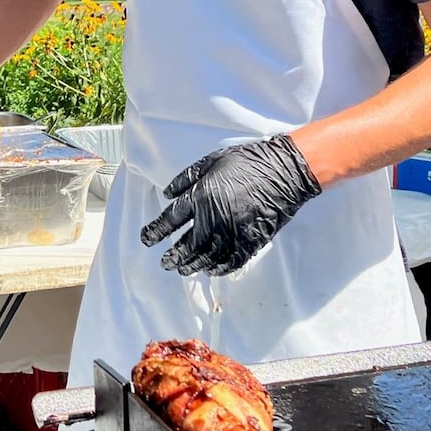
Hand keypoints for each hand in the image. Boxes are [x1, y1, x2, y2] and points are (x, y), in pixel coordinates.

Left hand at [139, 134, 320, 276]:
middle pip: (187, 245)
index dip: (156, 231)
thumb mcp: (212, 161)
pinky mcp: (252, 241)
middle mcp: (213, 218)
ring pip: (207, 257)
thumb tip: (167, 194)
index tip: (147, 240)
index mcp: (201, 196)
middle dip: (173, 256)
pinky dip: (219, 268)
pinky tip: (211, 270)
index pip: (171, 219)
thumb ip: (186, 178)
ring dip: (193, 265)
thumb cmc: (247, 162)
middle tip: (165, 263)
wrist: (284, 171)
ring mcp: (233, 232)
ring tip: (183, 269)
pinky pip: (231, 262)